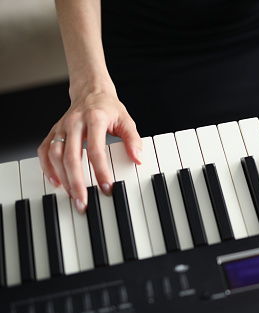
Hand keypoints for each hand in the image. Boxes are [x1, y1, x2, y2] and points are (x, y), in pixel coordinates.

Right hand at [38, 83, 141, 212]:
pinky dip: (47, 167)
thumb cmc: (109, 108)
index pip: (95, 150)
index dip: (100, 171)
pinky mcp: (53, 131)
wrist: (91, 91)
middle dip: (76, 182)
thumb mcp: (126, 120)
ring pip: (55, 155)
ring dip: (62, 178)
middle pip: (71, 156)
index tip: (107, 187)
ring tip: (72, 194)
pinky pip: (44, 150)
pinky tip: (56, 181)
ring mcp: (61, 127)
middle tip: (83, 201)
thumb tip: (138, 159)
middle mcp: (74, 122)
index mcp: (94, 119)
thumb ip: (133, 140)